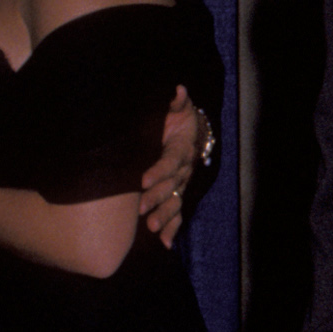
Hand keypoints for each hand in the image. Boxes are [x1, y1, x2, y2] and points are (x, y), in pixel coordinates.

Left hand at [141, 89, 206, 244]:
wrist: (191, 132)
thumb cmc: (176, 117)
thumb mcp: (177, 106)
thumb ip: (176, 100)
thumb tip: (177, 88)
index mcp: (180, 148)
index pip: (170, 161)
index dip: (158, 172)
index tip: (142, 180)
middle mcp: (183, 170)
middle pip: (171, 187)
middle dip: (156, 199)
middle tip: (141, 210)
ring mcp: (181, 184)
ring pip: (174, 203)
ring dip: (164, 216)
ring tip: (151, 228)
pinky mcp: (177, 194)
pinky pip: (177, 214)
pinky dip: (172, 229)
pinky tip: (164, 243)